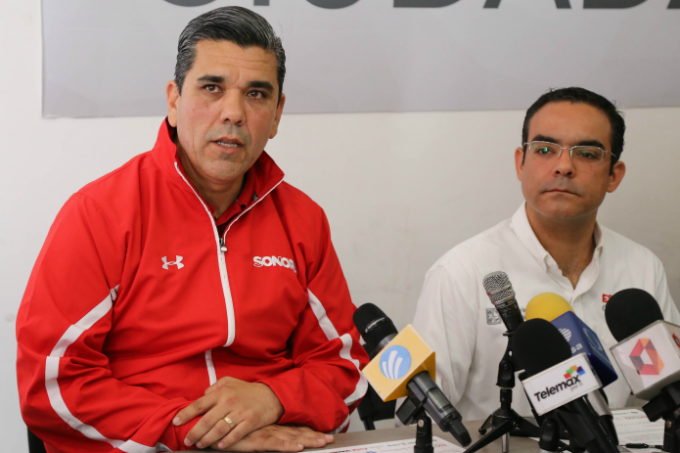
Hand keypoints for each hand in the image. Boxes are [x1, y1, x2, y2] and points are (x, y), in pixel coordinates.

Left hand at [173, 377, 283, 448]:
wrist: (272, 395)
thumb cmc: (247, 390)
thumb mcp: (230, 382)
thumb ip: (214, 388)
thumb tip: (202, 396)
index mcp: (222, 392)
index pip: (199, 404)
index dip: (186, 414)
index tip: (176, 422)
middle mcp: (229, 402)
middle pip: (207, 420)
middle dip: (194, 432)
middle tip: (187, 440)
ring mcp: (240, 412)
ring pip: (219, 429)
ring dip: (207, 439)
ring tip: (200, 444)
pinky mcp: (250, 421)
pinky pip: (235, 434)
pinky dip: (226, 442)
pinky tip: (219, 446)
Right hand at [216, 425, 334, 451]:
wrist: (212, 424)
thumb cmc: (228, 425)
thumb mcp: (244, 426)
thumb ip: (255, 427)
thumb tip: (262, 429)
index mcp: (269, 424)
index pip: (292, 427)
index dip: (307, 430)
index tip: (322, 432)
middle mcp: (270, 428)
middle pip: (296, 432)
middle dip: (314, 436)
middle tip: (331, 438)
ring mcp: (265, 434)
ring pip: (291, 438)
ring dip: (308, 440)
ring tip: (323, 442)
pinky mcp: (257, 441)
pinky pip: (276, 445)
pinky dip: (288, 446)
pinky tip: (299, 447)